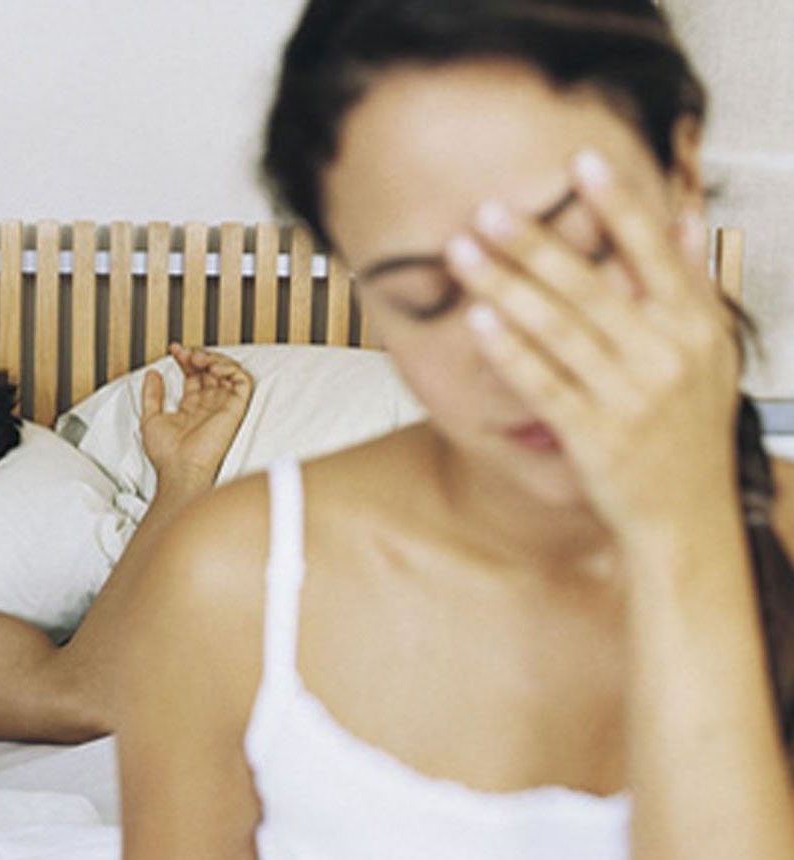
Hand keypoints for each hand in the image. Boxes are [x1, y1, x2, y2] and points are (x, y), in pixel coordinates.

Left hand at [140, 344, 253, 489]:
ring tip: (197, 358)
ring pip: (228, 371)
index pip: (194, 376)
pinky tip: (212, 367)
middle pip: (210, 370)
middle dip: (198, 355)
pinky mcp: (235, 408)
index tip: (174, 350)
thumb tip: (152, 373)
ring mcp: (223, 405)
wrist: (180, 468)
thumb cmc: (167, 454)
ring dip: (213, 358)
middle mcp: (209, 405)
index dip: (185, 360)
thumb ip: (152, 395)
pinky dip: (230, 367)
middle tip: (185, 353)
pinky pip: (242, 381)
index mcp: (191, 408)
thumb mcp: (150, 418)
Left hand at [444, 149, 739, 538]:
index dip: (618, 205)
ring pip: (558, 330)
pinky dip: (510, 351)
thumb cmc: (690, 431)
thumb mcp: (710, 354)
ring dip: (504, 286)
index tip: (580, 161)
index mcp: (697, 329)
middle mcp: (667, 357)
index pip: (655, 253)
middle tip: (489, 207)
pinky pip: (543, 384)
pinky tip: (478, 320)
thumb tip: (685, 217)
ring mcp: (629, 398)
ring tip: (463, 252)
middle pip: (591, 286)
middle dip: (535, 243)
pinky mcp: (594, 437)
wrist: (688, 519)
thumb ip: (693, 284)